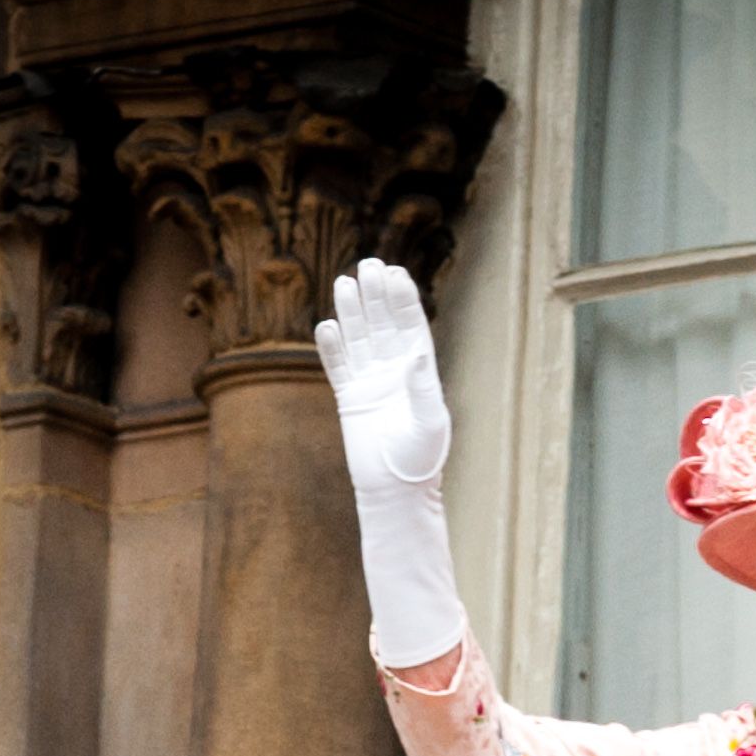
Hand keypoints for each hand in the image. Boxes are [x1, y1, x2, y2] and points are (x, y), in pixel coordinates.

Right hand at [320, 257, 451, 494]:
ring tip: (345, 282)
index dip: (403, 300)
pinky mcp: (350, 398)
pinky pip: (337, 367)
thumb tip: (413, 354)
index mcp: (420, 372)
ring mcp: (371, 383)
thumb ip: (423, 387)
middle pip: (383, 325)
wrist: (396, 490)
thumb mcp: (429, 423)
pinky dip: (332, 347)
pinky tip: (325, 325)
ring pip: (359, 339)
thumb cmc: (421, 460)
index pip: (411, 327)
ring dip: (352, 312)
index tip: (395, 273)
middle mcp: (395, 372)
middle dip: (376, 296)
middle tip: (368, 265)